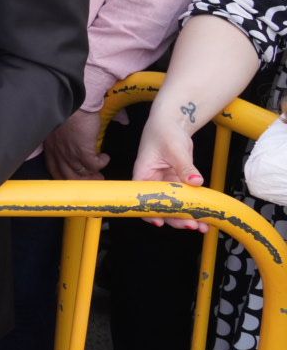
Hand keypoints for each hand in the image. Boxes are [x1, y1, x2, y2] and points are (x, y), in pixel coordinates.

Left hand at [43, 108, 111, 180]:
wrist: (75, 101)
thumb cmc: (68, 110)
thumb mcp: (60, 126)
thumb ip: (66, 138)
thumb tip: (78, 141)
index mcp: (51, 147)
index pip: (53, 169)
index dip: (65, 177)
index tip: (75, 179)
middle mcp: (58, 153)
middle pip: (68, 177)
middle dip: (81, 181)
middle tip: (93, 179)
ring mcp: (70, 153)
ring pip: (81, 174)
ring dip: (93, 176)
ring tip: (100, 173)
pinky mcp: (83, 151)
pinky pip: (94, 165)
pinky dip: (101, 163)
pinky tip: (105, 157)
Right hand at [132, 117, 207, 231]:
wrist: (172, 123)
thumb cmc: (164, 131)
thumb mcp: (174, 148)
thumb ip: (185, 166)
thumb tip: (196, 182)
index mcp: (143, 174)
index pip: (142, 197)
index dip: (149, 211)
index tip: (160, 221)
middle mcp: (153, 182)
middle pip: (160, 206)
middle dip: (175, 218)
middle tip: (191, 224)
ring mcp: (166, 184)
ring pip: (174, 205)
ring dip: (187, 216)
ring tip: (203, 226)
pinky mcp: (178, 182)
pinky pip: (186, 198)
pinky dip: (194, 207)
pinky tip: (205, 216)